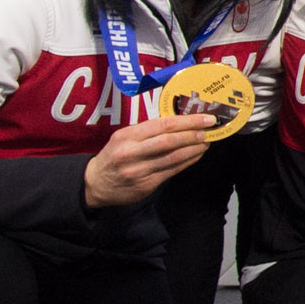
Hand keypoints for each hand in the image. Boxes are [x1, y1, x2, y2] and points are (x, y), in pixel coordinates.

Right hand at [83, 113, 213, 207]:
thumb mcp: (123, 137)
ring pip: (173, 158)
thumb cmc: (114, 155)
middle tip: (209, 129)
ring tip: (206, 142)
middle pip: (169, 141)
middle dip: (193, 134)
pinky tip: (195, 155)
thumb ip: (147, 131)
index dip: (187, 121)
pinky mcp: (145, 185)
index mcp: (127, 136)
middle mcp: (132, 153)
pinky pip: (172, 171)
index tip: (204, 118)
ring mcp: (139, 171)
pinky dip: (187, 162)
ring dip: (194, 149)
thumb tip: (179, 122)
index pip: (162, 125)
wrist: (95, 184)